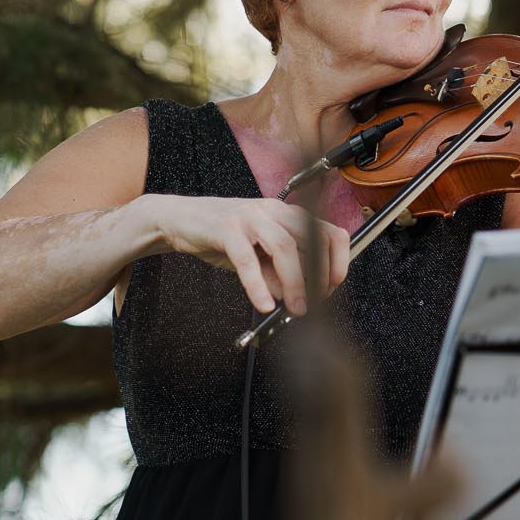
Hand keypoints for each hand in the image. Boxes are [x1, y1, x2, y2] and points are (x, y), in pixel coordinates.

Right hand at [150, 194, 349, 312]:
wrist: (182, 218)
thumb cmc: (224, 235)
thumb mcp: (259, 255)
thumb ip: (278, 273)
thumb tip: (295, 296)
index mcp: (288, 215)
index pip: (328, 232)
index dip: (337, 261)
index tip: (334, 286)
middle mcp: (273, 211)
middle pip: (311, 239)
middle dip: (321, 275)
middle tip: (315, 302)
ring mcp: (250, 217)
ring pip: (284, 248)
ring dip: (295, 283)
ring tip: (295, 307)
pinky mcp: (226, 228)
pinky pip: (247, 260)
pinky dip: (258, 285)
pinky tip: (263, 303)